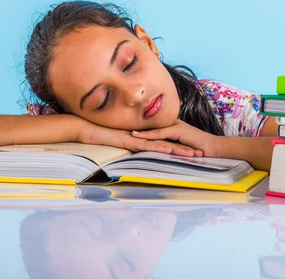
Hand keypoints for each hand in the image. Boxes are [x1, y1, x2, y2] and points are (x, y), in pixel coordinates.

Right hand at [76, 119, 202, 156]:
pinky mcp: (129, 140)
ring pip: (161, 144)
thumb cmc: (97, 136)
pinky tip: (170, 150)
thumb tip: (134, 155)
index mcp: (141, 139)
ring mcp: (136, 138)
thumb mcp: (116, 144)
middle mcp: (141, 137)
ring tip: (193, 155)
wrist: (84, 128)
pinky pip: (147, 145)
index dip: (178, 148)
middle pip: (167, 143)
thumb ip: (126, 147)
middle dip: (184, 149)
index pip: (163, 144)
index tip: (192, 152)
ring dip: (177, 150)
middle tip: (200, 154)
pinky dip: (159, 147)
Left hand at [131, 119, 221, 157]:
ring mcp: (177, 126)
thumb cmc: (202, 149)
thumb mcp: (183, 147)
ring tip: (126, 133)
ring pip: (154, 128)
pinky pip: (161, 133)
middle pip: (153, 125)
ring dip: (140, 131)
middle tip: (122, 127)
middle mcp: (174, 124)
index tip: (129, 129)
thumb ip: (173, 146)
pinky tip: (138, 137)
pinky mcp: (179, 131)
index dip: (143, 128)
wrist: (216, 148)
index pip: (156, 127)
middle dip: (138, 127)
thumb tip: (164, 152)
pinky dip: (149, 135)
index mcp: (174, 127)